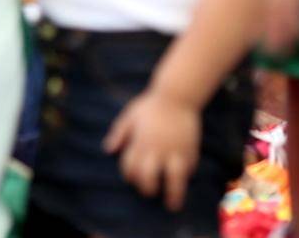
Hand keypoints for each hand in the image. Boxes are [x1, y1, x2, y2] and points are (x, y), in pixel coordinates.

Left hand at [103, 87, 201, 210]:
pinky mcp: (190, 150)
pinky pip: (189, 168)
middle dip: (147, 189)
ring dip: (173, 195)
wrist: (177, 94)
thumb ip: (119, 133)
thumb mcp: (130, 116)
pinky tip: (184, 177)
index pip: (130, 169)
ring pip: (174, 180)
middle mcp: (156, 150)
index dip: (130, 176)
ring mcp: (175, 151)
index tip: (135, 177)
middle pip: (148, 179)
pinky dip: (186, 175)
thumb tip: (108, 150)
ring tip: (173, 205)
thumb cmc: (151, 105)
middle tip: (150, 192)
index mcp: (139, 142)